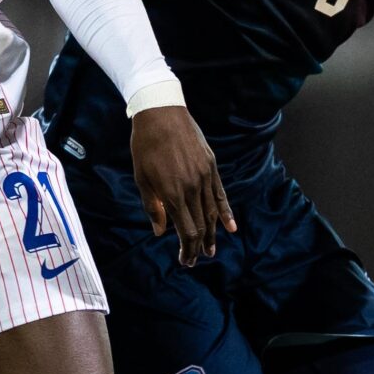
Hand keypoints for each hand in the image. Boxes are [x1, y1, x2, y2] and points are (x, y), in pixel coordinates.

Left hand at [132, 105, 233, 264]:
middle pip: (201, 225)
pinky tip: (231, 227)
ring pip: (212, 212)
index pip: (187, 230)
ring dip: (212, 234)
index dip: (188, 249)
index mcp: (173, 193)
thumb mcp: (142, 178)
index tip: (186, 260)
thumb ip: (152, 207)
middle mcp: (192, 187)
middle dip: (198, 246)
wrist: (161, 113)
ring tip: (211, 250)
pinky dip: (226, 212)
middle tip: (195, 260)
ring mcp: (204, 176)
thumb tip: (160, 232)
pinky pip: (220, 194)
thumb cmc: (145, 146)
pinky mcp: (211, 166)